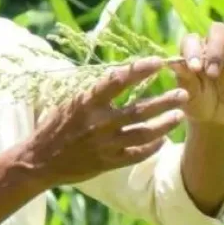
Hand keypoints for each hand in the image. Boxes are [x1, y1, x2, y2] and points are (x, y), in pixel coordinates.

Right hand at [16, 57, 188, 185]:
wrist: (39, 160)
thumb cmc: (55, 125)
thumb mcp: (71, 102)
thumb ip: (96, 91)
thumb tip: (123, 74)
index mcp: (88, 102)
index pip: (119, 80)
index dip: (141, 70)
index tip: (159, 62)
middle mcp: (99, 123)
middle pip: (140, 110)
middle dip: (165, 100)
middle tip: (183, 92)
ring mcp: (105, 144)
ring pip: (144, 133)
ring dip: (165, 124)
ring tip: (179, 115)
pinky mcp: (108, 163)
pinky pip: (137, 154)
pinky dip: (152, 147)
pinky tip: (163, 140)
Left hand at [168, 22, 223, 125]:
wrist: (215, 118)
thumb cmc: (197, 103)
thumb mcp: (189, 95)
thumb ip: (184, 79)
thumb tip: (171, 63)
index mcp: (194, 50)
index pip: (193, 39)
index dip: (193, 50)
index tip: (195, 68)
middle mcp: (215, 45)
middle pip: (218, 30)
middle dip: (215, 50)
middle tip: (213, 74)